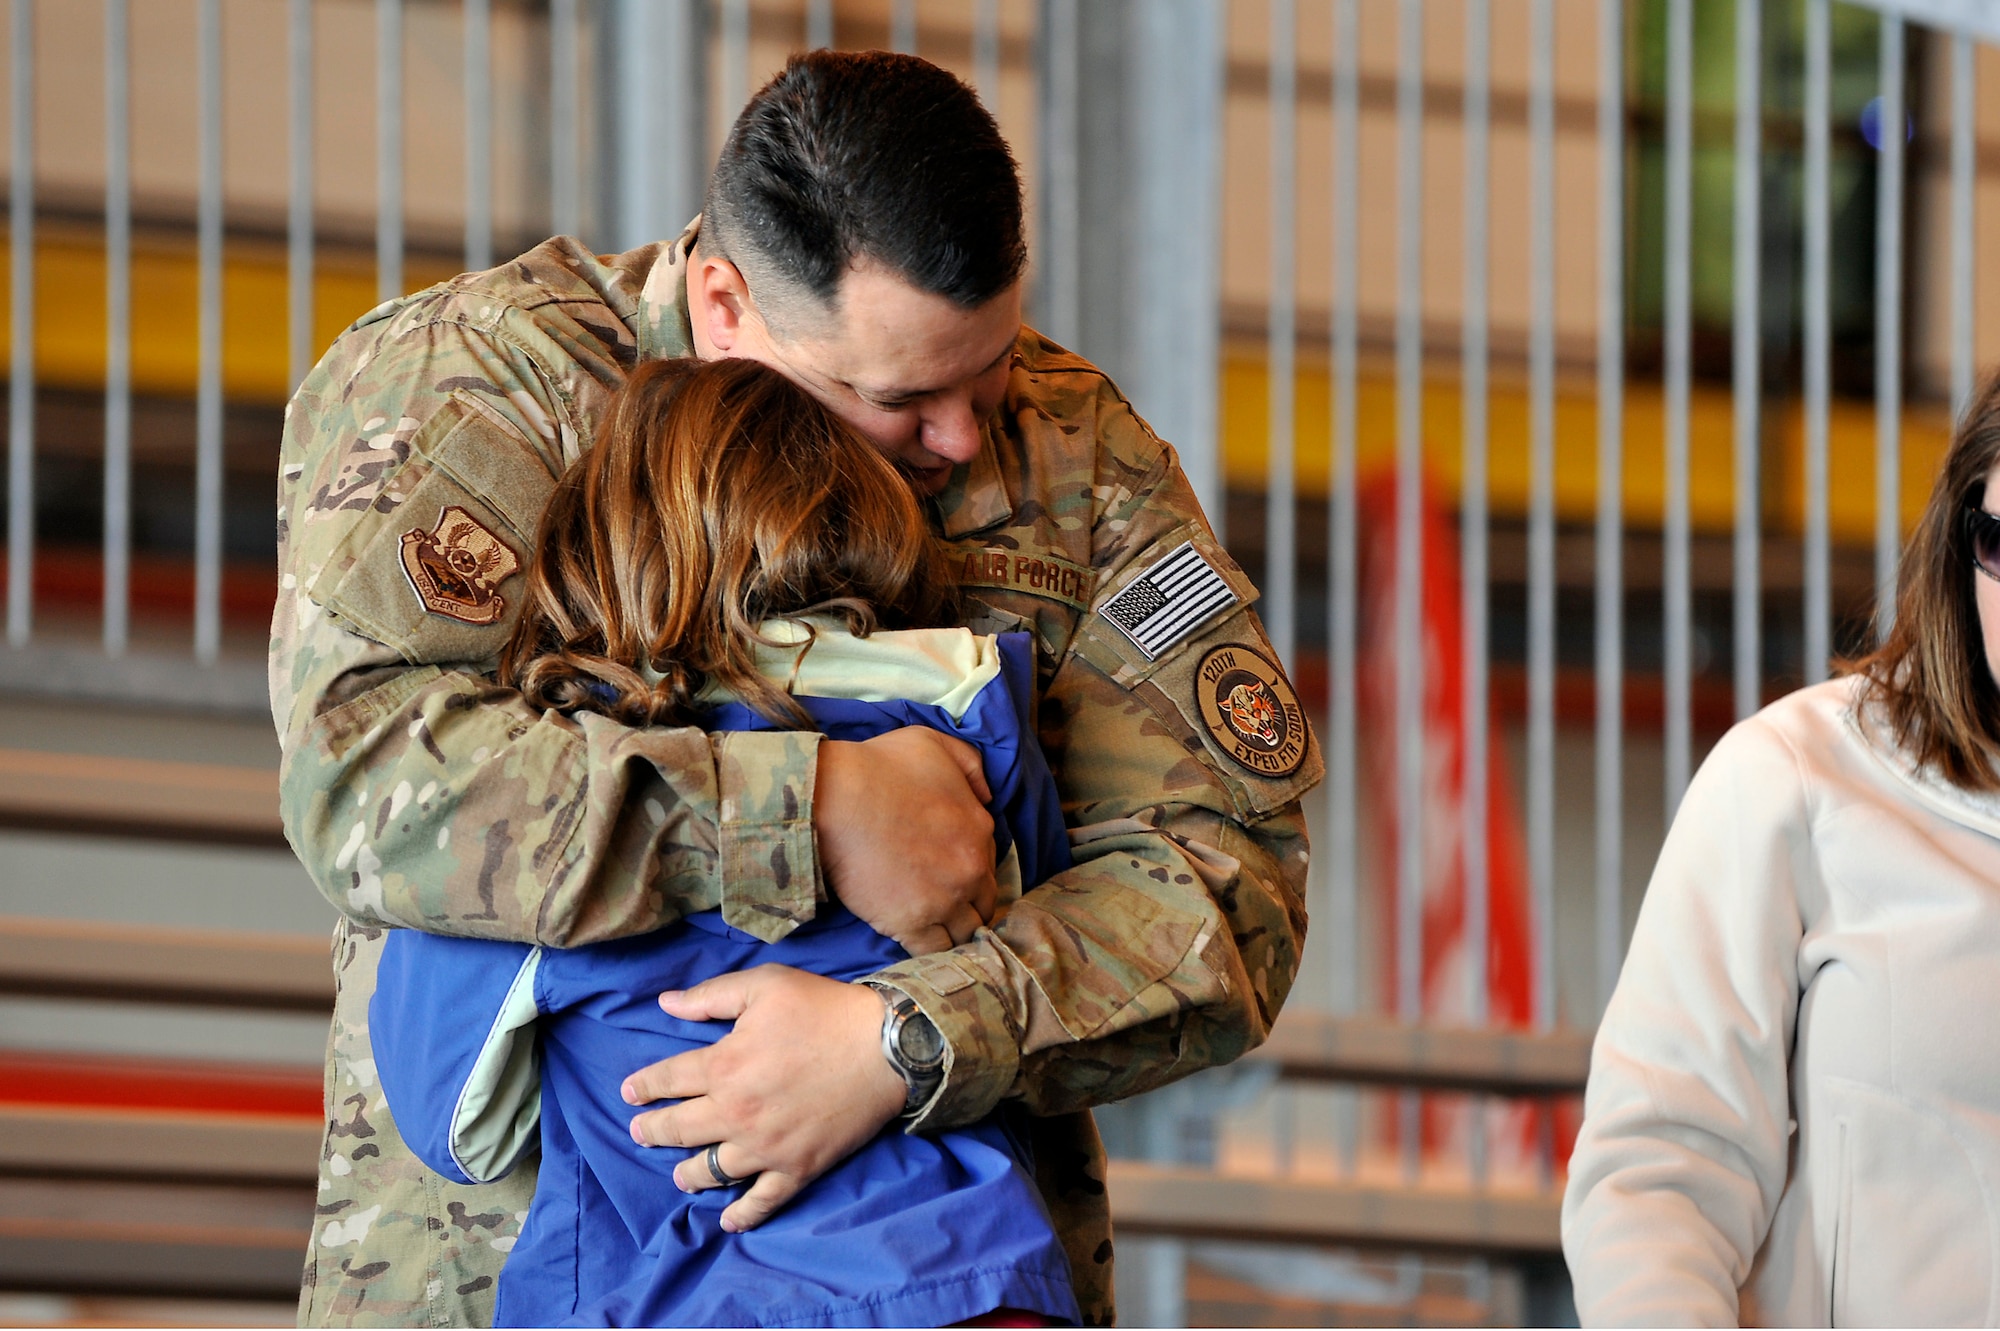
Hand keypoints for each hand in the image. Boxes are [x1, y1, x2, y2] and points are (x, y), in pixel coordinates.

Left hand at [622, 965, 906, 1232]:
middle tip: (640, 1133)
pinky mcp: (796, 1168)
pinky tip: (728, 1220)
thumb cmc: (823, 1009)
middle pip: (679, 1130)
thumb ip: (710, 996)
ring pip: (711, 1172)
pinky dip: (742, 1215)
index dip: (643, 1087)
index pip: (667, 1080)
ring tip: (679, 1175)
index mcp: (723, 1065)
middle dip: (652, 1131)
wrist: (885, 1046)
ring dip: (687, 1174)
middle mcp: (735, 1113)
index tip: (630, 1093)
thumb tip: (665, 1003)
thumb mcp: (764, 985)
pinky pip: (762, 1202)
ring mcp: (765, 1147)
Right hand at [814, 728, 997, 954]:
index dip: (970, 871)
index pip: (989, 865)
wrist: (835, 798)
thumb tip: (987, 797)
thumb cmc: (879, 766)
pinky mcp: (912, 924)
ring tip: (934, 929)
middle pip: (984, 904)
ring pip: (965, 933)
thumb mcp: (934, 743)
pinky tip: (918, 942)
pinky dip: (930, 950)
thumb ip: (971, 766)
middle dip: (968, 905)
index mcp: (980, 830)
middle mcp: (970, 870)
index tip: (951, 874)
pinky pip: (934, 951)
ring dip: (953, 931)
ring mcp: (944, 901)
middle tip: (943, 904)